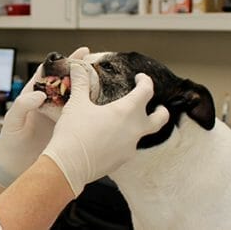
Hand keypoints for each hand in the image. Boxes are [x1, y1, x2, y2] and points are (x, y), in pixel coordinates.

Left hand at [0, 47, 89, 186]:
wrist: (14, 165)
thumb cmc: (9, 141)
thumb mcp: (12, 121)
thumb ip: (22, 105)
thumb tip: (39, 94)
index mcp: (34, 95)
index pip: (50, 73)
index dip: (64, 61)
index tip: (81, 52)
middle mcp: (48, 103)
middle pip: (67, 82)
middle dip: (82, 71)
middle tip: (100, 63)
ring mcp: (58, 116)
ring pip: (75, 99)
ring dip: (88, 90)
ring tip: (106, 82)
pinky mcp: (65, 129)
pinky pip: (79, 117)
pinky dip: (90, 111)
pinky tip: (103, 107)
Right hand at [42, 67, 168, 195]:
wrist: (69, 165)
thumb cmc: (74, 132)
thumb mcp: (76, 103)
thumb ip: (80, 83)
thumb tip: (77, 66)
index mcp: (127, 111)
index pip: (146, 92)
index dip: (145, 82)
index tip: (140, 78)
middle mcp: (134, 130)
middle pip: (160, 119)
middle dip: (161, 111)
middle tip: (158, 106)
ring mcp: (130, 147)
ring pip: (141, 134)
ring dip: (137, 126)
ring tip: (124, 122)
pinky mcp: (122, 161)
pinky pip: (128, 147)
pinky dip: (123, 140)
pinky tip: (108, 138)